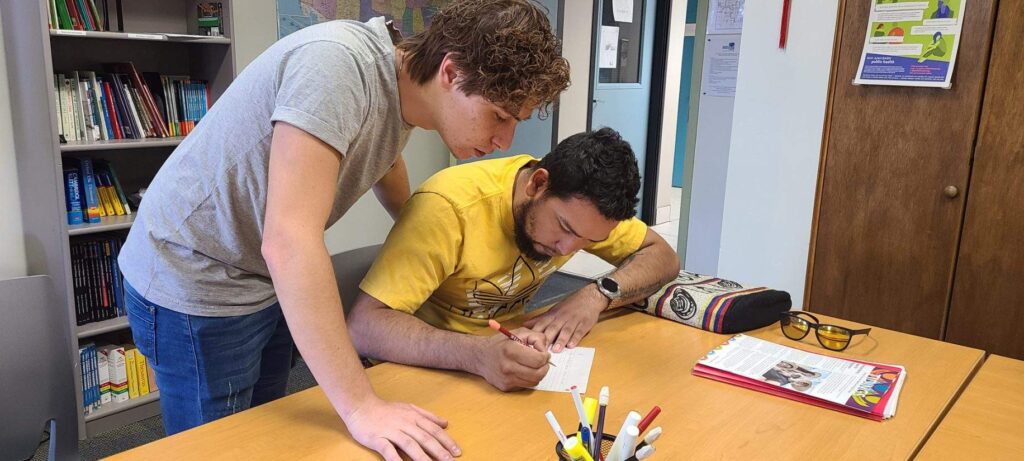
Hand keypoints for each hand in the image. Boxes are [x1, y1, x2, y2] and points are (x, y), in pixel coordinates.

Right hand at [344, 396, 460, 460]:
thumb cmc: (386, 409)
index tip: (457, 452)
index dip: (446, 441)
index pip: (433, 430)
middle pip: (424, 438)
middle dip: (439, 451)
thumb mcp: (409, 408)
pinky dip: (395, 459)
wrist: (360, 405)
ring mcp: (391, 431)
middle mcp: (405, 424)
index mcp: (413, 417)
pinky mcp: (377, 438)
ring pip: (409, 444)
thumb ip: (428, 416)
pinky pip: (388, 450)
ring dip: (422, 457)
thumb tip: (445, 422)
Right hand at [473, 327, 550, 390]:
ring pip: (534, 381)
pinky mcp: (506, 387)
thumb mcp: (518, 332)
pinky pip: (526, 385)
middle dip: (545, 366)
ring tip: (534, 365)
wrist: (480, 356)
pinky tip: (524, 370)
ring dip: (539, 373)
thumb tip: (545, 349)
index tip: (543, 353)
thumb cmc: (501, 343)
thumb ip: (536, 337)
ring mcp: (506, 379)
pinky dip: (529, 379)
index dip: (545, 356)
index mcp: (511, 350)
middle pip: (538, 373)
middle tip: (542, 361)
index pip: (538, 359)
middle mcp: (508, 367)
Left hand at [523, 287, 606, 351]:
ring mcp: (573, 321)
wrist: (589, 297)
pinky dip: (575, 338)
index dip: (535, 333)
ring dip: (561, 340)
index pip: (542, 324)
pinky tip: (572, 345)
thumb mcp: (553, 311)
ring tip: (556, 350)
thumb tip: (524, 325)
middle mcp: (562, 318)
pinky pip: (579, 332)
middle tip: (540, 350)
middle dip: (546, 339)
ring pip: (566, 330)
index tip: (528, 342)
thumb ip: (540, 319)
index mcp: (553, 315)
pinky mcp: (584, 324)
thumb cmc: (569, 306)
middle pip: (553, 328)